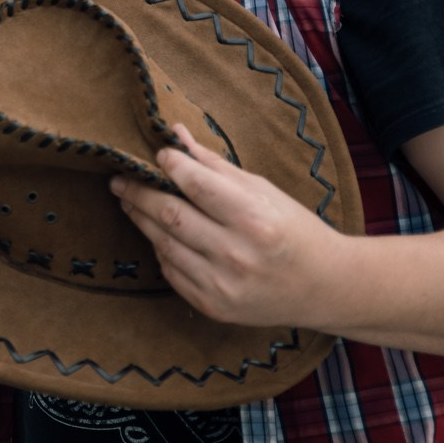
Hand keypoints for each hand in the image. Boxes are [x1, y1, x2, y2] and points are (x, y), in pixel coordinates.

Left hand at [111, 124, 346, 328]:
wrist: (324, 287)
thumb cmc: (295, 230)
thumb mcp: (264, 191)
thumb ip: (216, 167)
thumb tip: (177, 136)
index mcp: (254, 219)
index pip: (197, 185)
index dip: (170, 165)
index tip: (159, 155)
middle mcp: (236, 254)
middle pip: (171, 215)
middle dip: (139, 192)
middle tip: (120, 178)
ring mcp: (222, 285)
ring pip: (164, 244)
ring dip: (142, 219)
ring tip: (129, 201)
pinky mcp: (213, 306)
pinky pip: (172, 271)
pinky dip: (161, 249)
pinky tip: (157, 233)